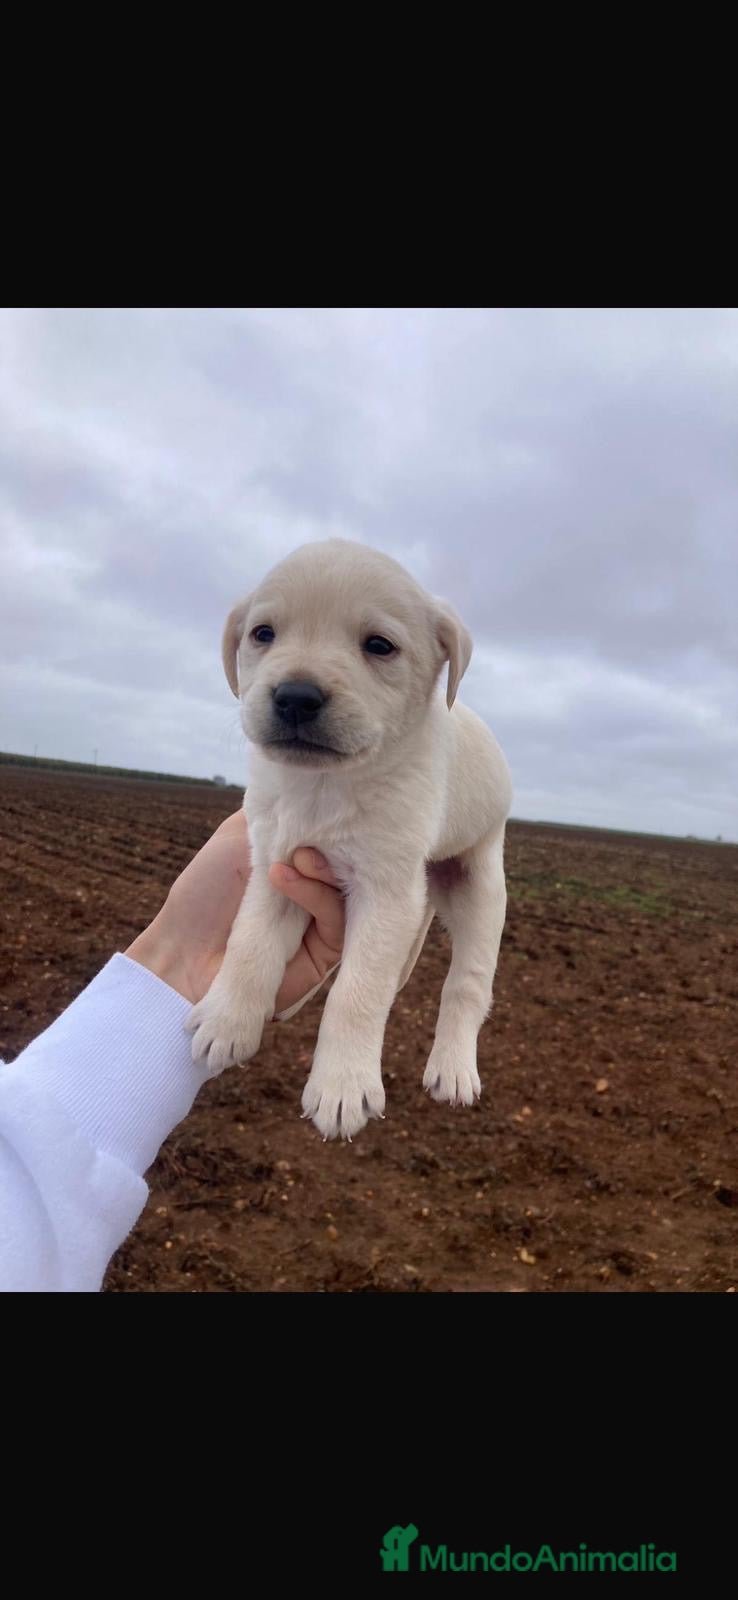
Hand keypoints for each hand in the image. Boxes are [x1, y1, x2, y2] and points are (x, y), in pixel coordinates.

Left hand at [126, 811, 343, 1007]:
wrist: (182, 953)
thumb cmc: (205, 890)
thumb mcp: (242, 834)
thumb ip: (279, 809)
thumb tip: (310, 774)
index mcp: (303, 859)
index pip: (338, 834)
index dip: (336, 819)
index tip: (322, 801)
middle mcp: (318, 888)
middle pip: (353, 862)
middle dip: (336, 843)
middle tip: (311, 834)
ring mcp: (324, 921)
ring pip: (353, 892)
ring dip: (325, 871)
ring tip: (298, 858)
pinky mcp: (325, 954)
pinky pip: (340, 925)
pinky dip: (318, 898)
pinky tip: (286, 880)